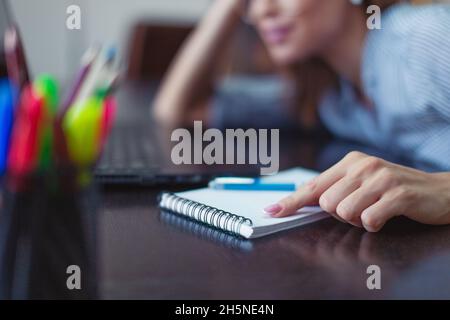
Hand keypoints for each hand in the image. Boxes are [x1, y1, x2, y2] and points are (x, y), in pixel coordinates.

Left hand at [264, 152, 449, 231]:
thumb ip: (334, 189)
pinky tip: (386, 216)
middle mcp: (362, 166)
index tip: (271, 212)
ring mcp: (380, 178)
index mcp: (349, 162)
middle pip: (327, 204)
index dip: (291, 201)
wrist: (438, 191)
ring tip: (374, 211)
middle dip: (341, 214)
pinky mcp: (398, 193)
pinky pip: (369, 220)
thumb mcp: (361, 183)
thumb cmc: (392, 190)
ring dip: (358, 220)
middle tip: (362, 208)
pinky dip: (374, 225)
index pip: (313, 186)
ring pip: (344, 213)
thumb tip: (300, 200)